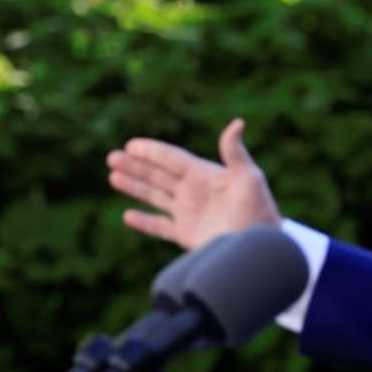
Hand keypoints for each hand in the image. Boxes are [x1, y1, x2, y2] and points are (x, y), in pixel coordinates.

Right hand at [106, 118, 281, 249]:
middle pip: (157, 175)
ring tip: (113, 177)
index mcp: (204, 174)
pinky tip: (127, 216)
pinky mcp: (185, 235)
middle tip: (112, 157)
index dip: (151, 151)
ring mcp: (187, 213)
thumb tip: (236, 123)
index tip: (131, 144)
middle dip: (135, 166)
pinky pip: (159, 226)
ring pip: (154, 196)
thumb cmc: (259, 210)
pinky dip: (143, 222)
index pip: (172, 158)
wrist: (259, 247)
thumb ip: (235, 153)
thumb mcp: (249, 178)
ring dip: (134, 186)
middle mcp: (192, 191)